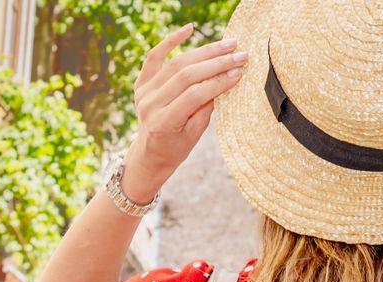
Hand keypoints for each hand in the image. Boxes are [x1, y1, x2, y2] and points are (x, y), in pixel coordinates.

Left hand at [122, 24, 248, 201]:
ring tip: (228, 45)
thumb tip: (227, 76)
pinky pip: (155, 56)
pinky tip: (189, 29)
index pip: (195, 95)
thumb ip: (207, 106)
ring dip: (205, 51)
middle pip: (186, 75)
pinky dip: (171, 40)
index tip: (240, 72)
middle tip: (240, 54)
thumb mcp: (195, 134)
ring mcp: (143, 91)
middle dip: (216, 63)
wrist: (150, 151)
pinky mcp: (141, 81)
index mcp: (163, 122)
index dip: (218, 82)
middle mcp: (149, 104)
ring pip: (176, 63)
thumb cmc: (177, 146)